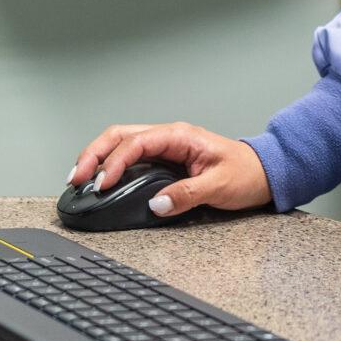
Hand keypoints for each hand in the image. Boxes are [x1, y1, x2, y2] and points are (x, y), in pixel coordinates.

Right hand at [65, 121, 273, 217]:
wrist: (265, 172)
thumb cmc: (246, 174)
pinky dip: (111, 164)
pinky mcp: (165, 159)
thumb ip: (187, 195)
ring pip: (121, 142)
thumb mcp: (220, 186)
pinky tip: (101, 178)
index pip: (136, 143)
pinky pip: (131, 155)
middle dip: (94, 154)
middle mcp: (169, 137)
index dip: (115, 162)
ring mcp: (166, 146)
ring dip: (98, 157)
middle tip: (76, 178)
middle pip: (119, 135)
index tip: (102, 184)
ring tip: (80, 178)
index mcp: (180, 136)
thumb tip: (156, 204)